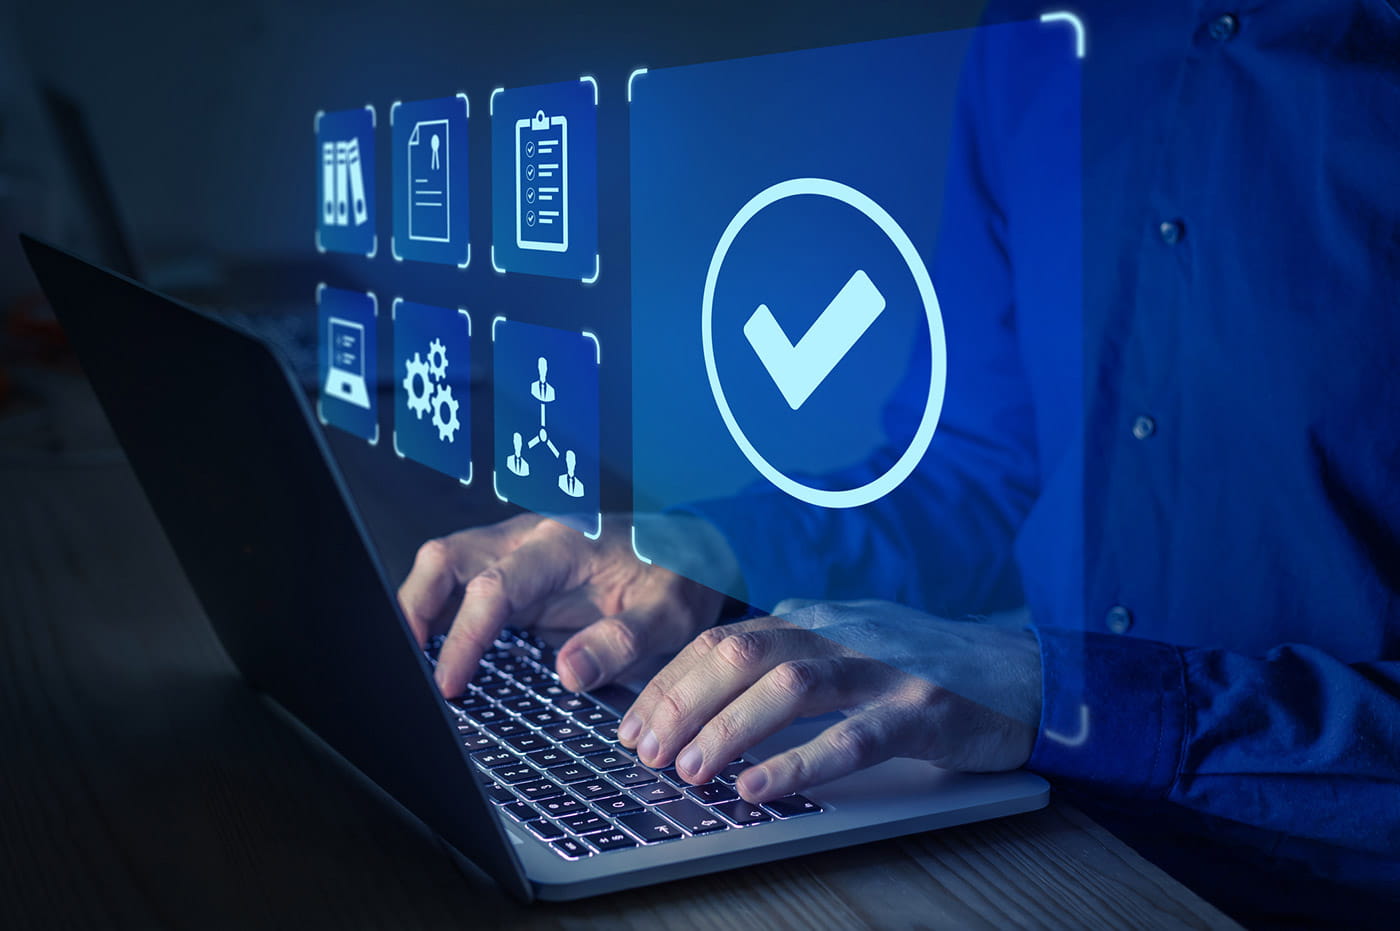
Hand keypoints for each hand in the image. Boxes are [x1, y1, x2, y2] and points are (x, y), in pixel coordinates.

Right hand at [397, 513, 727, 696]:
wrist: (692, 551)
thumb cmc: (680, 575)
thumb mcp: (669, 615)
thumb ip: (622, 641)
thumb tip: (568, 672)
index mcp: (562, 547)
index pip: (494, 587)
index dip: (464, 636)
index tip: (449, 682)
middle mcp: (529, 543)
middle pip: (445, 559)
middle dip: (414, 608)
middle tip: (407, 668)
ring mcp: (518, 558)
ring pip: (445, 568)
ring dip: (422, 611)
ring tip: (417, 668)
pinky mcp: (517, 577)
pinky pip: (465, 590)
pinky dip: (444, 618)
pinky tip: (443, 658)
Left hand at [617, 600, 1041, 802]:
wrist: (1026, 668)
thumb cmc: (923, 666)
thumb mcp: (847, 646)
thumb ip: (788, 660)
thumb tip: (704, 696)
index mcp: (815, 618)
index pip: (722, 640)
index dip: (669, 682)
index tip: (632, 724)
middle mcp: (841, 633)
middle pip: (742, 654)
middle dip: (682, 703)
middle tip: (646, 751)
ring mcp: (884, 668)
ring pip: (790, 687)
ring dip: (730, 729)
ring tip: (692, 771)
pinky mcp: (924, 708)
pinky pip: (854, 735)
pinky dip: (802, 763)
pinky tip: (762, 789)